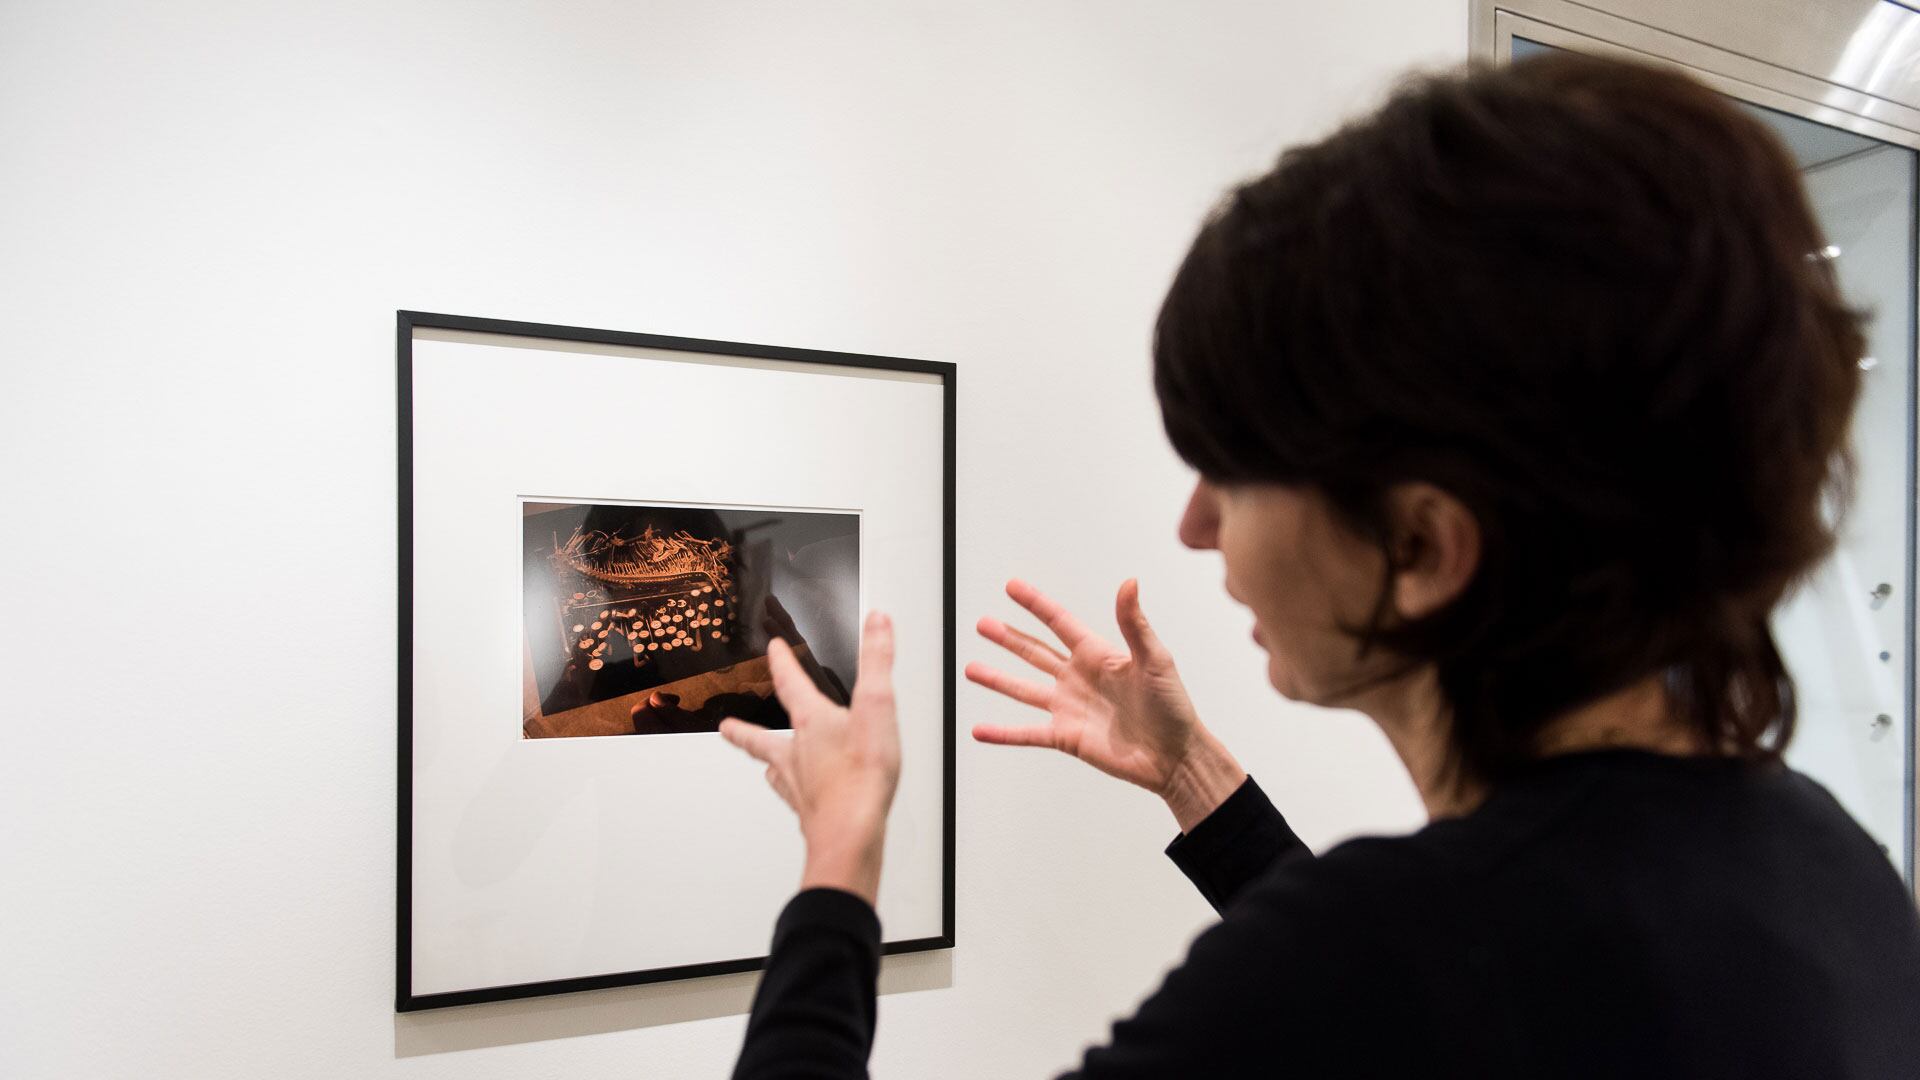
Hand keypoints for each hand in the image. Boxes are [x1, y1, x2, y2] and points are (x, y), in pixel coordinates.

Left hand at [720, 611, 900, 904]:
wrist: (850, 833)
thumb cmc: (860, 776)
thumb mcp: (876, 707)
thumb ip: (877, 662)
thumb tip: (876, 622)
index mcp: (812, 724)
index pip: (791, 684)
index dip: (782, 663)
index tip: (773, 649)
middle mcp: (797, 755)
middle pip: (763, 739)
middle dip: (746, 730)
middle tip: (726, 728)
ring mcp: (800, 786)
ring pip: (776, 771)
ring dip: (769, 765)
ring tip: (766, 768)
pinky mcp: (810, 813)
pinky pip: (796, 800)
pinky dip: (796, 796)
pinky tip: (801, 801)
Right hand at [967, 579, 1244, 830]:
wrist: (1175, 756)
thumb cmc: (1173, 706)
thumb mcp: (1155, 659)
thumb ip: (1135, 624)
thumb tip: (1129, 583)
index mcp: (1097, 655)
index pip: (1058, 623)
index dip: (1035, 604)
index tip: (1012, 587)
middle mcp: (1078, 678)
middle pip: (1034, 652)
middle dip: (1008, 638)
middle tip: (983, 624)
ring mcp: (1069, 708)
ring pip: (1023, 689)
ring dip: (997, 679)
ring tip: (971, 668)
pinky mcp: (1066, 737)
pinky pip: (1027, 733)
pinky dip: (1003, 733)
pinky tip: (981, 730)